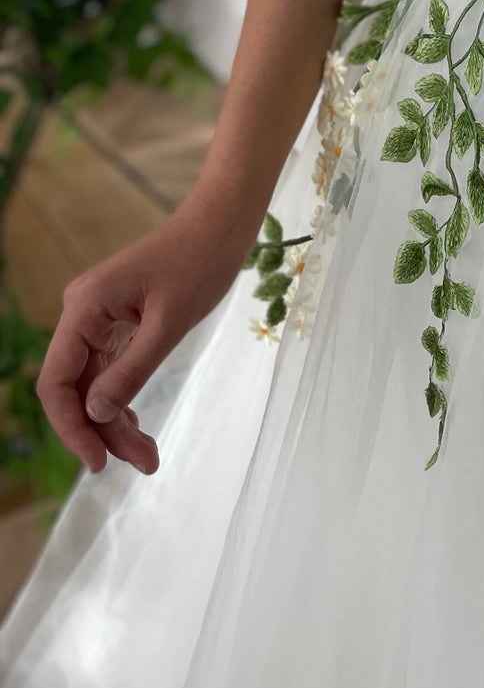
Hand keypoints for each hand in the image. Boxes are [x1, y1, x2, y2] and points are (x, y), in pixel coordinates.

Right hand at [37, 195, 258, 476]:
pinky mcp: (117, 320)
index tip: (99, 461)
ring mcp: (98, 317)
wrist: (223, 223)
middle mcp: (82, 312)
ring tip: (149, 457)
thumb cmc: (200, 263)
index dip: (71, 427)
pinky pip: (109, 368)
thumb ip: (131, 370)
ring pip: (93, 383)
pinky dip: (122, 398)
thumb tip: (96, 414)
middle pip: (75, 387)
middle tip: (144, 464)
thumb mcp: (170, 323)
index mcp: (85, 308)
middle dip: (102, 431)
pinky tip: (138, 428)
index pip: (56, 381)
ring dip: (115, 422)